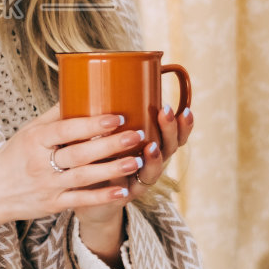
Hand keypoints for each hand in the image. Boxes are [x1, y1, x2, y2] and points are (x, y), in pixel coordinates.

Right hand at [0, 104, 146, 243]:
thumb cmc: (13, 156)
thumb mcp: (27, 132)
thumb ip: (54, 115)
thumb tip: (79, 89)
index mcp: (35, 140)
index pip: (66, 130)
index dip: (92, 124)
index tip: (117, 117)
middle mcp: (40, 163)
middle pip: (80, 153)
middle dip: (111, 145)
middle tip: (137, 134)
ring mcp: (48, 185)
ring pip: (85, 177)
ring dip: (113, 169)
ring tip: (137, 161)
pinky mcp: (53, 204)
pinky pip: (81, 200)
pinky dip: (102, 196)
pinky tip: (123, 191)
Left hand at [73, 104, 194, 262]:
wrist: (84, 193)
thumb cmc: (95, 155)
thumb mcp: (102, 130)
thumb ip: (102, 110)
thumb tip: (92, 74)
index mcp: (150, 143)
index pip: (173, 133)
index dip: (183, 123)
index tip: (185, 108)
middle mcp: (150, 162)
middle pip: (170, 148)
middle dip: (171, 130)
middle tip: (165, 113)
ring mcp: (139, 179)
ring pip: (155, 170)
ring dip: (155, 158)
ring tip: (152, 146)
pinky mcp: (124, 194)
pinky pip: (133, 188)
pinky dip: (132, 180)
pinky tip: (132, 170)